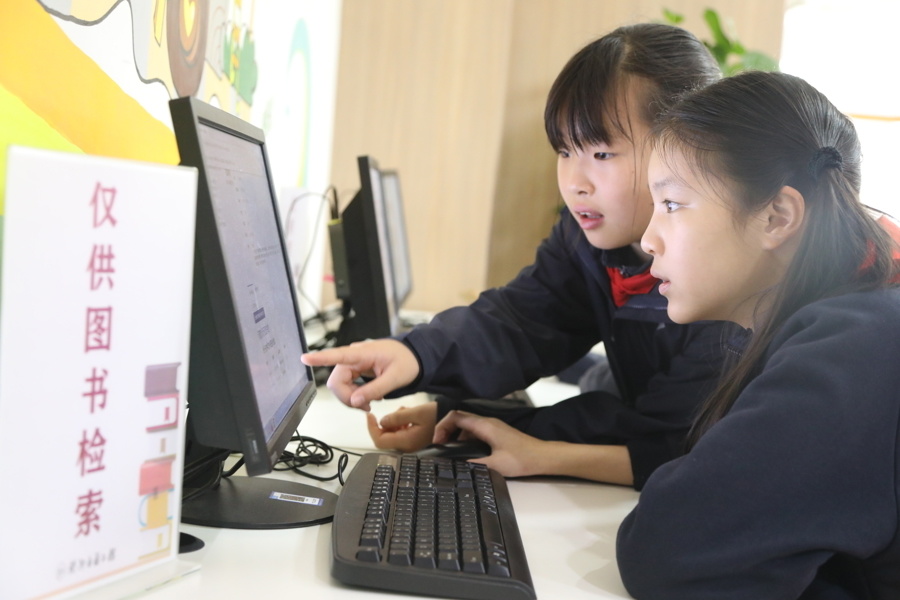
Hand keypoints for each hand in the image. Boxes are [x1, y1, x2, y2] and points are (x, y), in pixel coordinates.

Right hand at [300, 339, 419, 409]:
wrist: (415, 356)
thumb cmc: (407, 361)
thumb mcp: (395, 378)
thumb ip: (374, 390)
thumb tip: (354, 401)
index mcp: (364, 353)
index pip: (339, 355)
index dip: (320, 358)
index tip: (305, 358)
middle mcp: (354, 356)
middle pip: (337, 380)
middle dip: (347, 397)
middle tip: (365, 406)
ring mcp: (353, 363)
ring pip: (340, 385)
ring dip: (351, 397)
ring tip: (370, 401)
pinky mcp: (354, 368)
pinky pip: (346, 385)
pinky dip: (354, 394)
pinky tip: (368, 396)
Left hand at [366, 403, 437, 452]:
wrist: (452, 420)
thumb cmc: (437, 416)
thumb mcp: (415, 412)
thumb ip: (396, 418)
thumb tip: (382, 421)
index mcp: (406, 441)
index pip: (379, 440)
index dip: (372, 428)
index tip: (370, 415)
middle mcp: (407, 447)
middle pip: (385, 438)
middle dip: (385, 423)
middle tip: (395, 412)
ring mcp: (410, 445)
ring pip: (392, 434)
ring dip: (393, 422)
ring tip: (405, 412)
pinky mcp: (414, 441)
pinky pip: (400, 433)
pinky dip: (400, 424)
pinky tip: (409, 416)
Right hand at [434, 410, 547, 477]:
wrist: (542, 457)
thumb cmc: (522, 459)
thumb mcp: (495, 465)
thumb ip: (473, 464)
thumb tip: (455, 466)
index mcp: (485, 426)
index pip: (456, 417)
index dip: (442, 426)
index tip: (437, 441)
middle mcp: (487, 422)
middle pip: (459, 418)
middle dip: (445, 430)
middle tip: (440, 446)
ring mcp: (492, 426)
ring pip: (467, 425)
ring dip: (455, 434)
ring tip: (449, 450)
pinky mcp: (496, 432)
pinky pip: (475, 430)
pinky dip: (465, 438)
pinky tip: (465, 452)